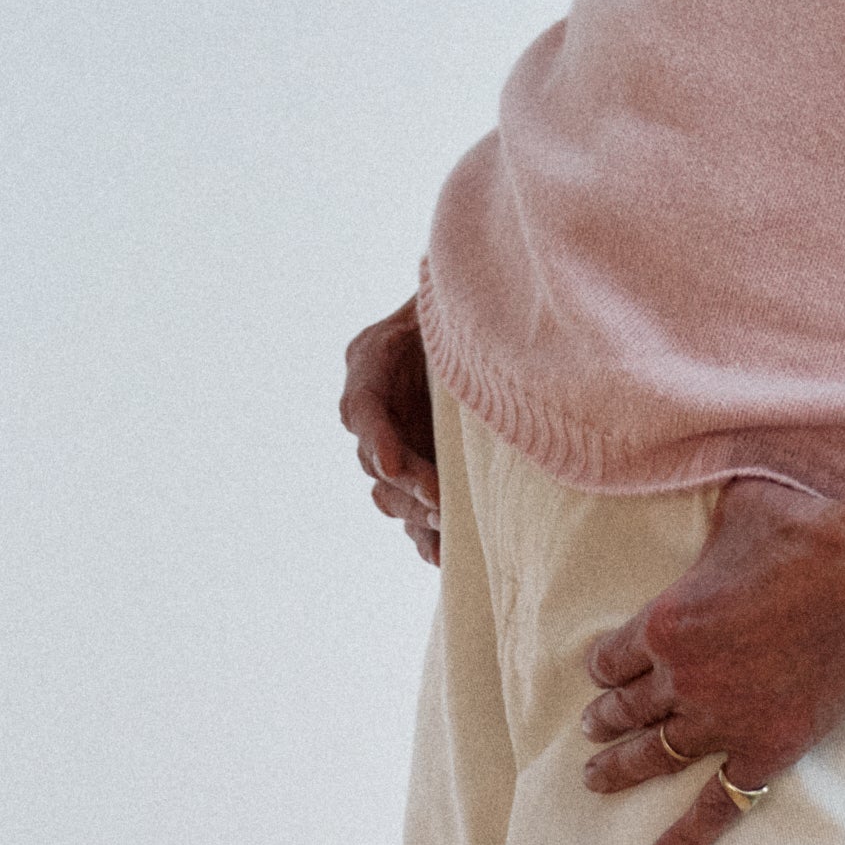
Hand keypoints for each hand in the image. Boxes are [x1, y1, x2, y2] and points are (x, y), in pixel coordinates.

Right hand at [337, 295, 440, 564]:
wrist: (481, 318)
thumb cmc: (465, 297)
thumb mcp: (449, 299)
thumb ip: (446, 311)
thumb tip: (457, 290)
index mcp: (371, 359)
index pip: (363, 405)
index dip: (376, 437)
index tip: (391, 464)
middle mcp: (375, 406)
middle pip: (376, 460)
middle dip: (408, 484)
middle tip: (441, 500)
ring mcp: (394, 442)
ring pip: (390, 494)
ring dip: (416, 512)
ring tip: (447, 523)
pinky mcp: (417, 472)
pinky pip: (411, 514)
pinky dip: (425, 536)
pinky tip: (443, 553)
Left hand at [574, 479, 844, 844]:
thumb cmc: (804, 531)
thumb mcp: (736, 509)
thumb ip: (709, 524)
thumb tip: (712, 497)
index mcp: (664, 621)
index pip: (613, 655)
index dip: (603, 664)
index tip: (601, 670)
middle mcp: (683, 678)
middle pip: (627, 708)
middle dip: (604, 719)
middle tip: (591, 729)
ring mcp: (724, 720)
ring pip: (657, 754)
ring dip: (621, 769)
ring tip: (596, 781)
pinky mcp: (766, 750)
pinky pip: (716, 807)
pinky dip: (683, 840)